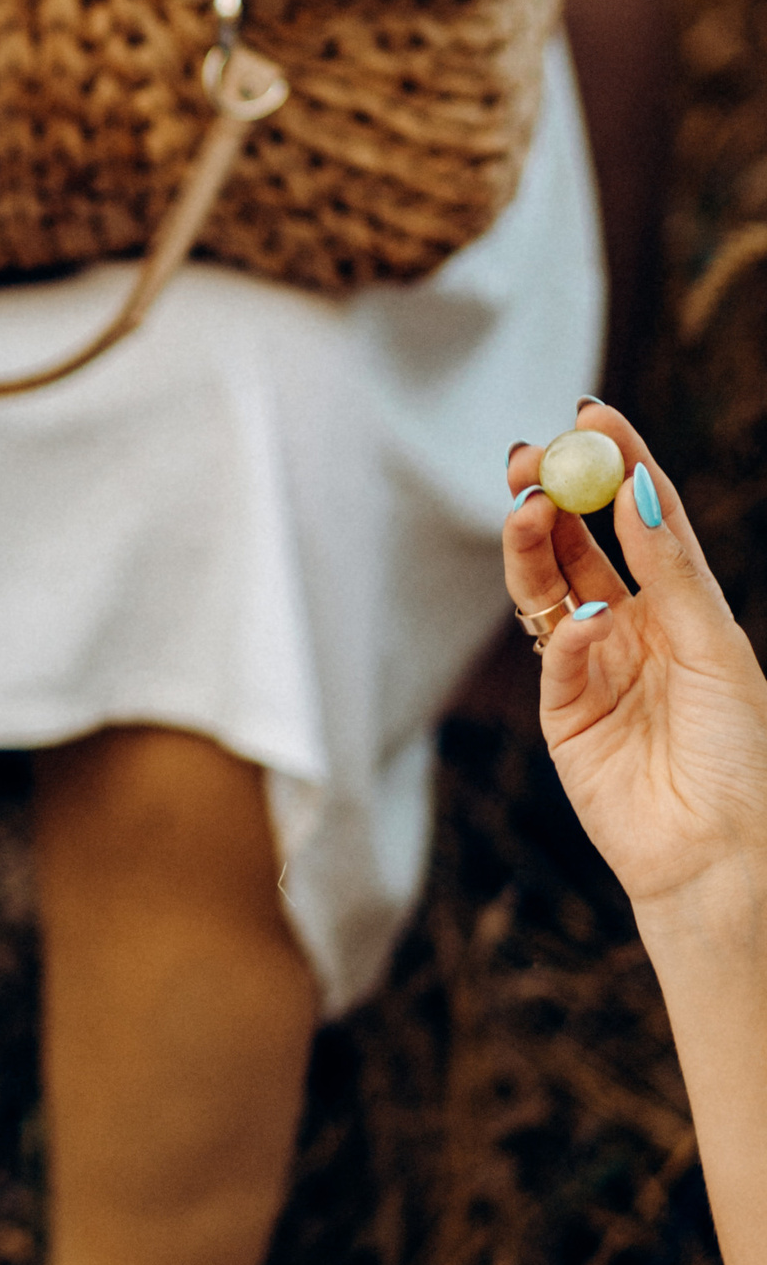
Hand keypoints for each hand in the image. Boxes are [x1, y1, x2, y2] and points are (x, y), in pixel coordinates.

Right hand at [504, 407, 766, 922]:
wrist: (717, 850)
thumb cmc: (738, 751)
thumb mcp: (715, 647)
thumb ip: (672, 573)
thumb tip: (637, 489)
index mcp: (682, 603)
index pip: (642, 516)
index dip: (617, 463)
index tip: (590, 415)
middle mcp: (634, 625)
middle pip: (579, 543)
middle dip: (552, 495)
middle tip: (530, 456)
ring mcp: (592, 667)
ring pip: (550, 589)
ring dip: (535, 545)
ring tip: (526, 507)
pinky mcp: (562, 714)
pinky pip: (555, 659)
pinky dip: (566, 637)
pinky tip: (586, 629)